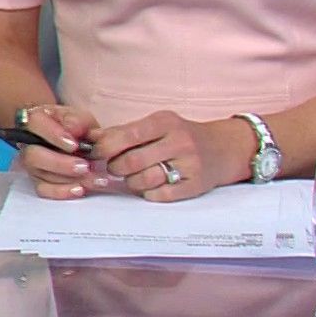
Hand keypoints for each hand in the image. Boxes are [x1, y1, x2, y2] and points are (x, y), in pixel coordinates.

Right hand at [16, 104, 106, 199]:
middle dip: (60, 163)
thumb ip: (77, 121)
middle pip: (32, 155)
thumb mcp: (81, 118)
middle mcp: (27, 143)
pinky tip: (80, 189)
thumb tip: (72, 129)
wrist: (76, 140)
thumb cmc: (76, 127)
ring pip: (40, 174)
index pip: (34, 123)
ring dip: (67, 179)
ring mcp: (31, 164)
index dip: (54, 135)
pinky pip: (44, 190)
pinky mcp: (38, 181)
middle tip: (84, 166)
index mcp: (35, 120)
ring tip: (92, 179)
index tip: (75, 145)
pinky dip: (62, 191)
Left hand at [87, 111, 254, 201]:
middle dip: (115, 168)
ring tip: (133, 177)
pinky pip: (160, 195)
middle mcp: (178, 141)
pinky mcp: (195, 185)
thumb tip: (91, 138)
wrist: (224, 148)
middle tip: (114, 168)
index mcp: (165, 121)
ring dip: (131, 182)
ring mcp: (188, 164)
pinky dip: (149, 193)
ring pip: (144, 180)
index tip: (95, 153)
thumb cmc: (182, 136)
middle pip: (131, 161)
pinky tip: (150, 186)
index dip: (105, 147)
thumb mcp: (157, 125)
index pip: (126, 135)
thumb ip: (124, 131)